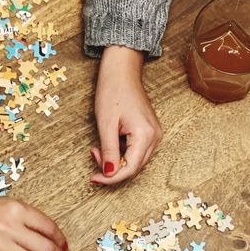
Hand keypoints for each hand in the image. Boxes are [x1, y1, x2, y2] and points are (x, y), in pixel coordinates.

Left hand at [91, 45, 162, 184]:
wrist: (122, 72)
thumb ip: (108, 151)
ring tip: (99, 147)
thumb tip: (108, 174)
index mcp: (145, 135)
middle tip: (94, 154)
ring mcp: (155, 135)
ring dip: (116, 161)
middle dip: (112, 168)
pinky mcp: (150, 132)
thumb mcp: (106, 124)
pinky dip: (121, 153)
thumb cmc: (113, 92)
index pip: (130, 169)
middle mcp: (155, 137)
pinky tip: (109, 142)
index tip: (94, 178)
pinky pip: (136, 151)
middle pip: (134, 168)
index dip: (110, 177)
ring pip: (135, 161)